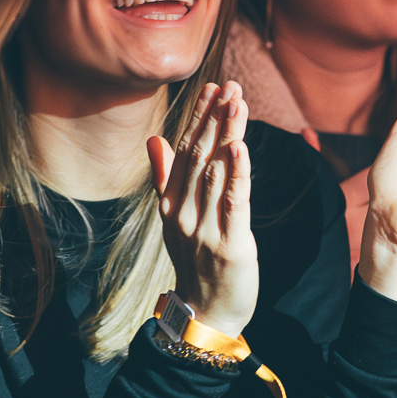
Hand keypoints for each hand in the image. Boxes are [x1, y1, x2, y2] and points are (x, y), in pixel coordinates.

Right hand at [147, 81, 256, 337]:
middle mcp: (184, 213)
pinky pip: (234, 203)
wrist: (206, 312)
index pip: (184, 151)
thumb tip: (155, 139)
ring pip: (216, 172)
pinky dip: (237, 174)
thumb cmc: (196, 261)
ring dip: (228, 135)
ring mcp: (205, 229)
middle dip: (216, 118)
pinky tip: (241, 148)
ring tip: (239, 103)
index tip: (212, 87)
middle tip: (231, 85)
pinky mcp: (230, 245)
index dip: (198, 118)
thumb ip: (165, 177)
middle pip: (200, 156)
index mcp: (171, 204)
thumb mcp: (174, 218)